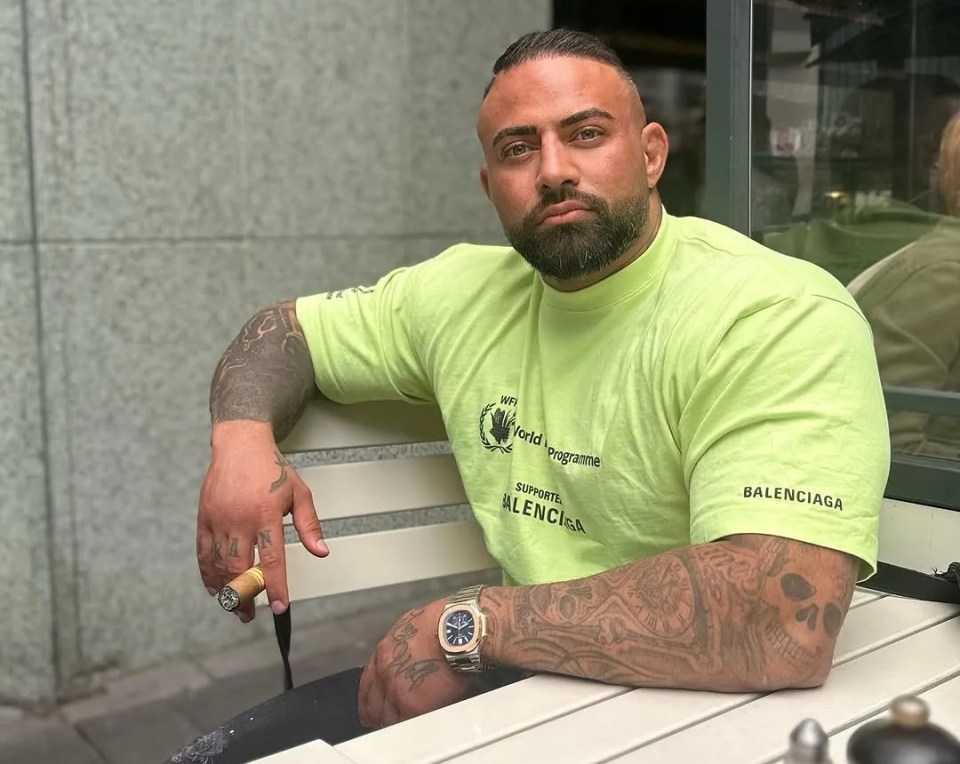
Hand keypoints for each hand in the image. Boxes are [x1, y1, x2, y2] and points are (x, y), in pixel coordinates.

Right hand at [196, 421, 327, 620]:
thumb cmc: (272, 469)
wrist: (240, 444)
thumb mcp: (300, 493)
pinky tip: (215, 588)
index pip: (272, 558)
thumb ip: (309, 525)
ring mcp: (219, 519)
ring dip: (227, 590)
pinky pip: (203, 553)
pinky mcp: (204, 518)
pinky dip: (208, 574)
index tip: (280, 606)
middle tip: (250, 615)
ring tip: (236, 606)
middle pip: (240, 568)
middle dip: (245, 596)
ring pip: (220, 564)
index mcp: (267, 514)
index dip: (275, 585)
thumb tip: (321, 551)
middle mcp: (240, 519)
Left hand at [358, 599, 471, 728]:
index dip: (368, 698)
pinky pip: (405, 724)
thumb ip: (403, 643)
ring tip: (400, 730)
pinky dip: (409, 728)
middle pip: (372, 704)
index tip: (370, 707)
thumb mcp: (413, 624)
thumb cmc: (444, 623)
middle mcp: (384, 672)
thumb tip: (408, 652)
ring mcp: (396, 690)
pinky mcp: (413, 704)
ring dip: (392, 724)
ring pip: (386, 717)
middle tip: (381, 724)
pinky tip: (414, 730)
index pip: (367, 683)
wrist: (458, 630)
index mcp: (384, 652)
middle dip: (376, 716)